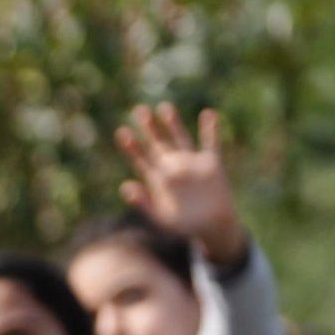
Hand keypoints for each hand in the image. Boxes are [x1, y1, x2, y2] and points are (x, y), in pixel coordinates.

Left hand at [114, 104, 247, 268]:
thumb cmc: (183, 225)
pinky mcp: (212, 164)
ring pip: (180, 139)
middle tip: (138, 110)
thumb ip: (142, 202)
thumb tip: (125, 186)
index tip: (122, 132)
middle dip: (148, 129)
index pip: (141, 159)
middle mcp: (173, 168)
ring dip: (173, 124)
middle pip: (158, 144)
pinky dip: (210, 130)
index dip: (132, 147)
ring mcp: (192, 164)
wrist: (212, 227)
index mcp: (158, 180)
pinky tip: (208, 114)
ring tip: (164, 107)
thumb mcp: (160, 217)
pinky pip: (211, 144)